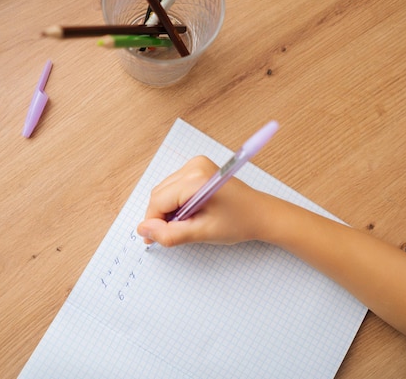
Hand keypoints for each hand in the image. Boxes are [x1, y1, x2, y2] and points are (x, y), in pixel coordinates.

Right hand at [137, 156, 283, 246]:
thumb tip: (144, 231)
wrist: (261, 214)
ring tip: (187, 223)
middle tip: (174, 234)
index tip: (153, 240)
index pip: (158, 201)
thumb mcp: (202, 233)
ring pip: (164, 191)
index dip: (153, 222)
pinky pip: (174, 187)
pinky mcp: (198, 168)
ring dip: (168, 210)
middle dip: (160, 216)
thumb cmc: (239, 222)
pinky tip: (190, 213)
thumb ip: (169, 234)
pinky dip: (175, 202)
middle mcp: (194, 166)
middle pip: (159, 194)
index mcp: (195, 179)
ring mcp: (196, 165)